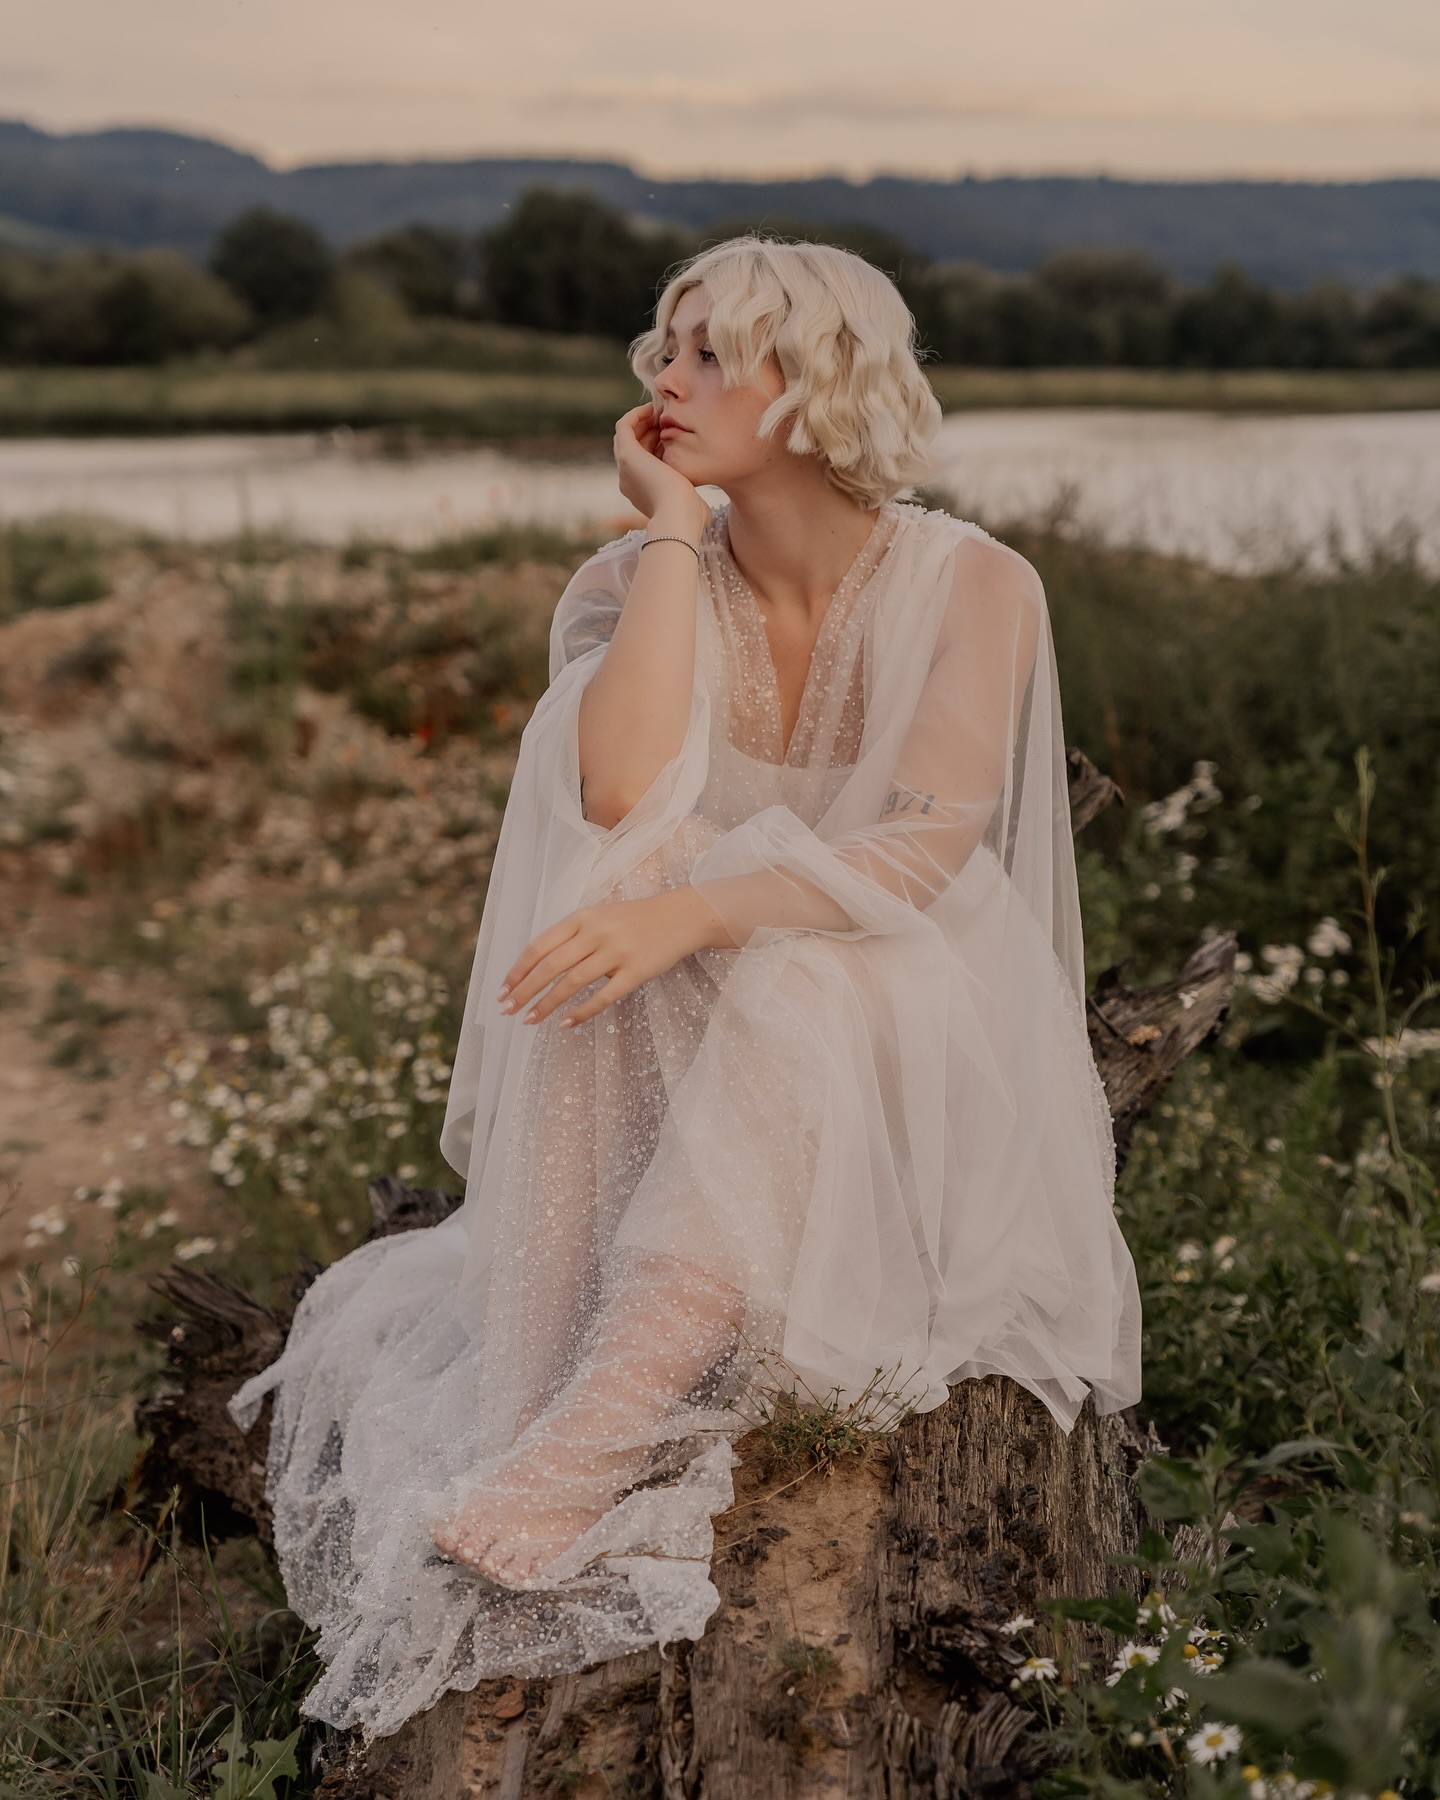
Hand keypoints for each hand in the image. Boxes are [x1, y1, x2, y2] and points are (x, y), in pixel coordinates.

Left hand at [498, 887, 733, 1028]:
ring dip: (546, 1004)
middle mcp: (596, 932)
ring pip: (572, 983)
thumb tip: (536, 970)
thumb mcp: (600, 917)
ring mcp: (617, 952)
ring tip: (529, 1020)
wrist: (682, 916)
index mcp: (582, 917)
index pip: (540, 946)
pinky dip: (581, 1012)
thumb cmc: (635, 920)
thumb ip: (572, 937)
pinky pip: (603, 997)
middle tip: (507, 1010)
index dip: (518, 970)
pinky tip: (566, 1024)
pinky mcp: (636, 971)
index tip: (502, 990)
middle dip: (524, 990)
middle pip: (550, 966)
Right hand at [614, 403, 710, 541]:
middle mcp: (629, 480)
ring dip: (642, 421)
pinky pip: (623, 427)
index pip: (645, 463)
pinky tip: (652, 409)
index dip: (656, 445)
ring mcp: (625, 468)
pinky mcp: (627, 456)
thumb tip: (702, 506)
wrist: (678, 517)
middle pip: (634, 447)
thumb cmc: (690, 516)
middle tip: (666, 417)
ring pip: (627, 436)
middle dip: (648, 431)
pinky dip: (635, 415)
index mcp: (642, 493)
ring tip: (660, 411)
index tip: (672, 435)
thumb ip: (692, 502)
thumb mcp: (691, 506)